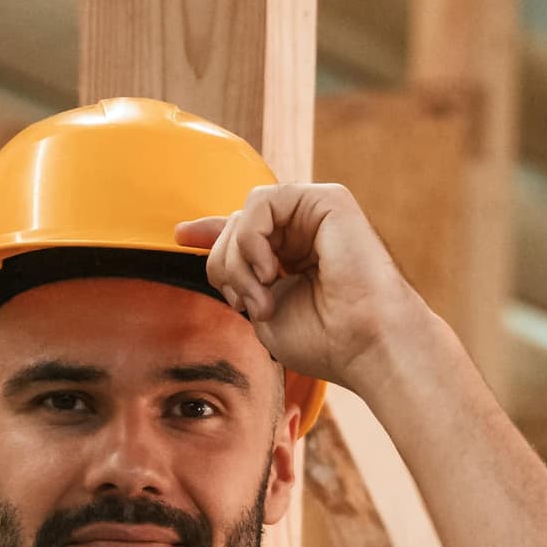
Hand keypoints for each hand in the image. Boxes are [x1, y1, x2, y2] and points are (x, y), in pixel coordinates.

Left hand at [177, 185, 437, 397]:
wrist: (367, 345)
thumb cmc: (326, 340)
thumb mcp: (263, 310)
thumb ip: (237, 277)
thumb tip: (203, 244)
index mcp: (294, 257)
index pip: (245, 233)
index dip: (210, 232)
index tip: (180, 235)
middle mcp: (306, 231)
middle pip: (235, 227)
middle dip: (226, 268)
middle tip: (249, 307)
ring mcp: (317, 213)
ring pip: (245, 214)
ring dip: (239, 259)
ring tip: (261, 295)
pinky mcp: (329, 200)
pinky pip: (263, 201)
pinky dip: (253, 238)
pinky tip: (271, 270)